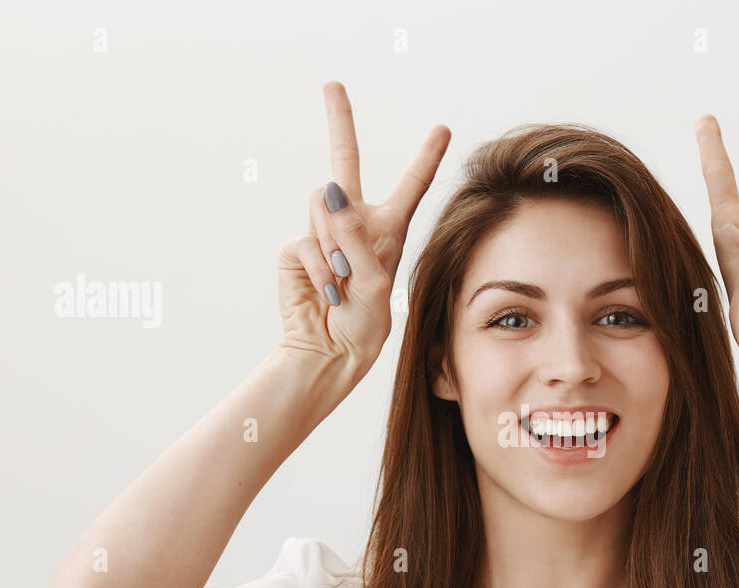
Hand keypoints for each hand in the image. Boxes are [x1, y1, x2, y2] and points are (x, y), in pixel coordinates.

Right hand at [278, 81, 449, 371]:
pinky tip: (326, 292)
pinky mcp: (296, 247)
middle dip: (339, 121)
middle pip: (346, 161)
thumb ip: (356, 237)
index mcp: (389, 230)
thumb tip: (329, 190)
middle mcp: (355, 223)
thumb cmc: (364, 325)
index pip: (411, 187)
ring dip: (336, 243)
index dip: (426, 158)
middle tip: (333, 84)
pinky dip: (319, 268)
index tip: (442, 128)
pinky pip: (307, 239)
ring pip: (325, 206)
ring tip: (342, 280)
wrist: (329, 352)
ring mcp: (323, 232)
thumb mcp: (375, 284)